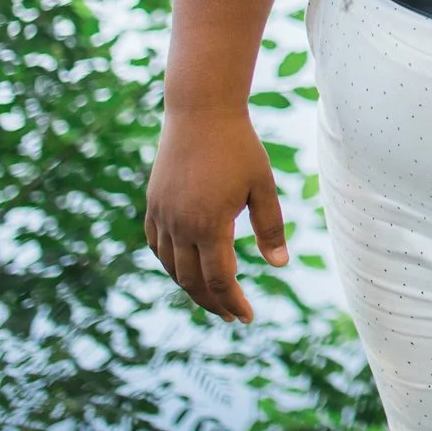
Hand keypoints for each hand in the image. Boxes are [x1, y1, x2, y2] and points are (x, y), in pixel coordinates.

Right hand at [145, 109, 287, 322]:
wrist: (200, 112)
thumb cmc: (239, 147)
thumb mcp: (263, 186)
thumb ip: (271, 227)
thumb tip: (279, 265)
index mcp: (210, 225)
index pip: (219, 280)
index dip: (233, 303)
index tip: (246, 318)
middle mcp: (179, 226)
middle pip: (192, 282)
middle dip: (213, 303)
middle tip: (232, 315)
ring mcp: (161, 216)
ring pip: (171, 267)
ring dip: (190, 287)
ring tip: (213, 297)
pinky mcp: (152, 205)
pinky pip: (157, 246)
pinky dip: (171, 264)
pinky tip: (186, 268)